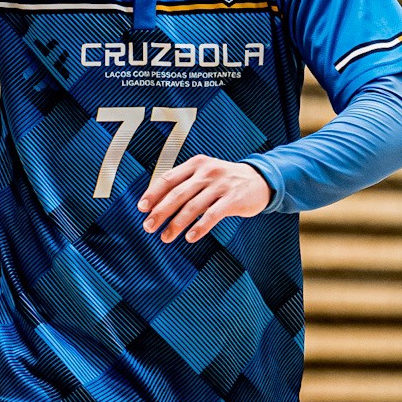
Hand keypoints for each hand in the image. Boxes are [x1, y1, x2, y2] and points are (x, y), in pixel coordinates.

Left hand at [137, 156, 270, 242]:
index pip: (168, 178)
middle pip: (177, 194)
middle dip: (160, 212)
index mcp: (195, 164)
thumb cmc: (225, 180)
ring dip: (176, 224)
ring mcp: (220, 185)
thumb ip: (184, 184)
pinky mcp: (233, 199)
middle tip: (148, 227)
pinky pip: (213, 215)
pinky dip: (200, 227)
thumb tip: (156, 203)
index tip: (141, 208)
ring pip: (192, 206)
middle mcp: (206, 172)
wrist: (259, 180)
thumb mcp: (204, 173)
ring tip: (165, 237)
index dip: (153, 194)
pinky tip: (190, 237)